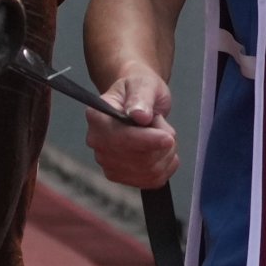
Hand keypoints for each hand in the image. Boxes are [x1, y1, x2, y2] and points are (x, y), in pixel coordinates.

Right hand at [81, 66, 180, 188]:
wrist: (139, 101)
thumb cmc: (139, 89)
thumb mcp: (143, 84)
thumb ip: (140, 97)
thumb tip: (139, 115)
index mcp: (98, 117)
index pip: (120, 137)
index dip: (146, 141)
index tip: (168, 138)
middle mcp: (97, 142)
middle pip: (137, 159)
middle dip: (162, 143)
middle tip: (163, 125)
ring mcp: (107, 161)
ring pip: (148, 171)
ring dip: (166, 154)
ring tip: (163, 134)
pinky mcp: (121, 175)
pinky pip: (151, 181)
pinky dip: (166, 167)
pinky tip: (164, 152)